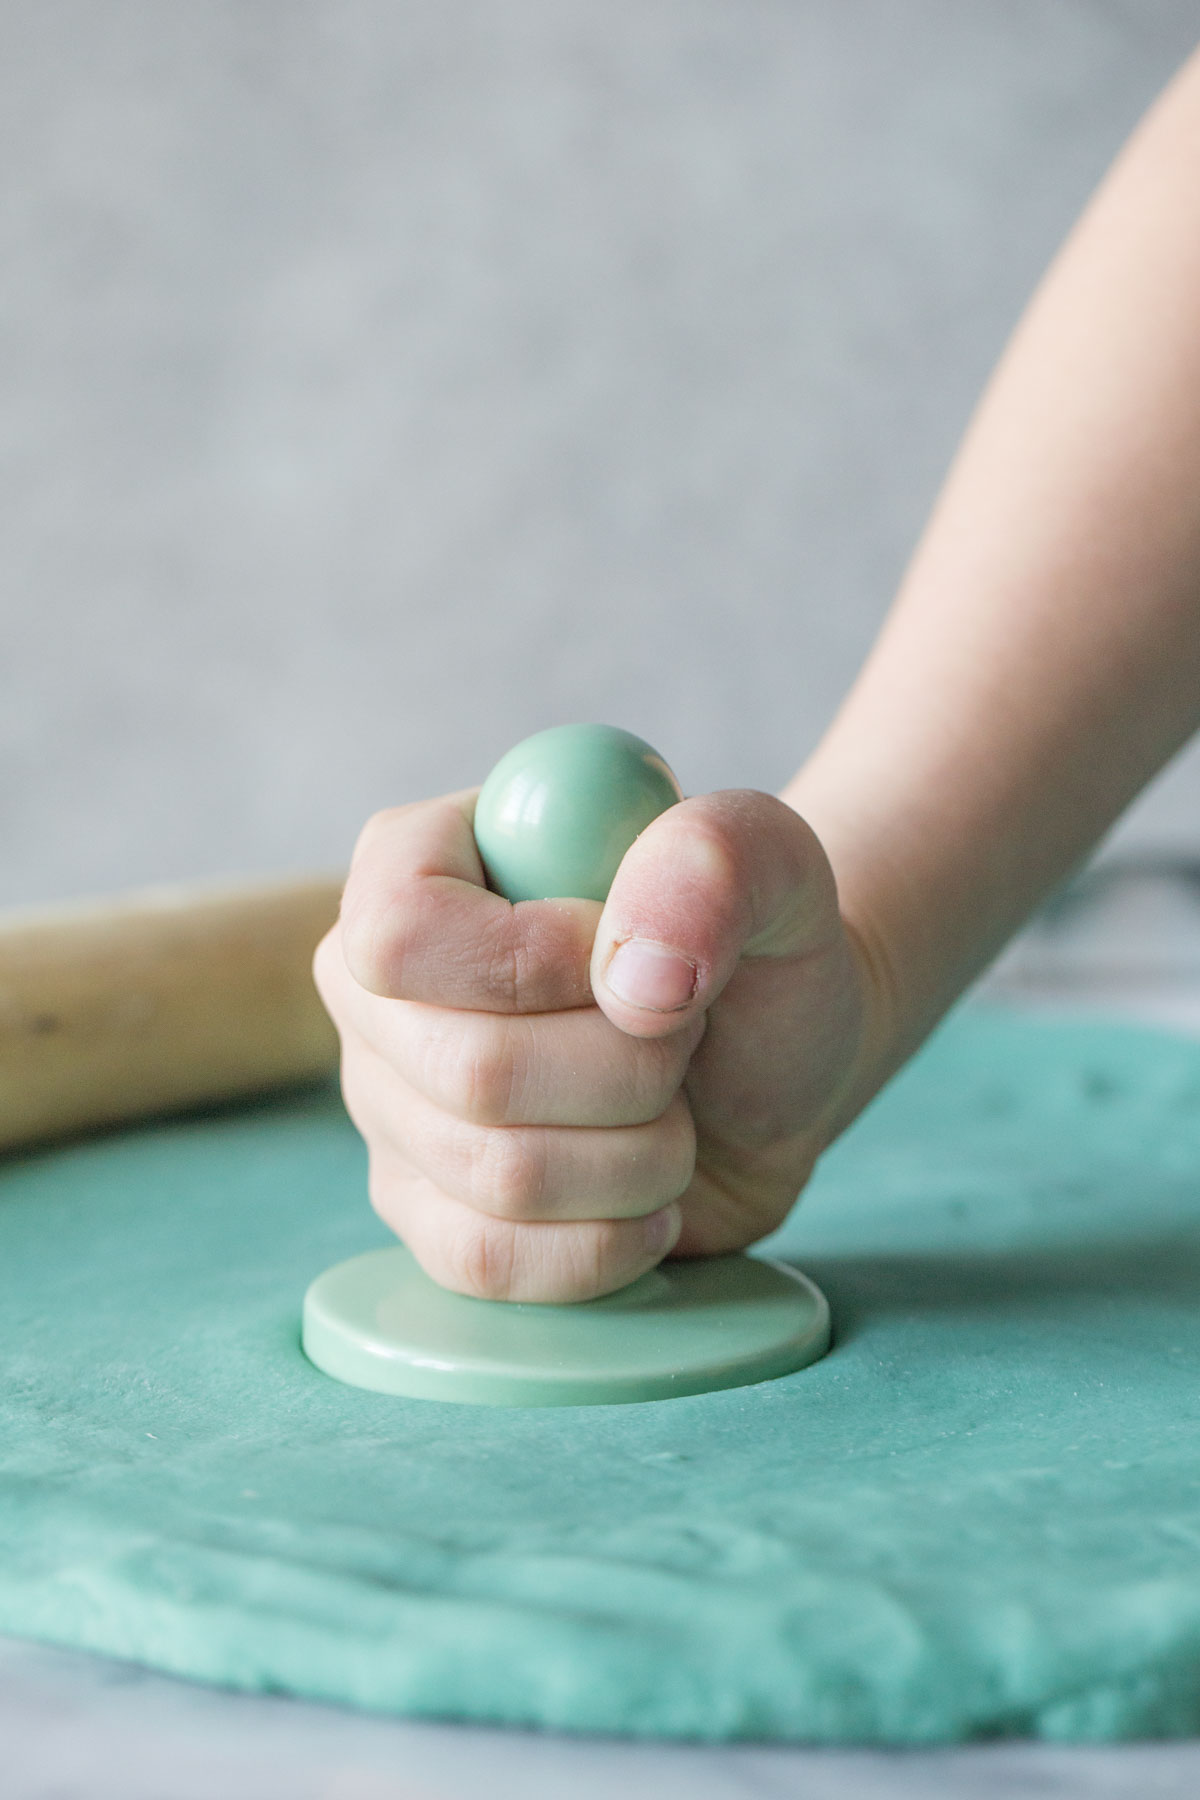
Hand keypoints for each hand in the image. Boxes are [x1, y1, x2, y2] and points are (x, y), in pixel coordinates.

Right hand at [313, 788, 877, 1302]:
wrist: (772, 1056)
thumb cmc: (753, 939)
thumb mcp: (773, 858)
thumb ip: (715, 861)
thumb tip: (633, 980)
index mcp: (414, 857)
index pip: (403, 928)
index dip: (532, 963)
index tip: (634, 971)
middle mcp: (372, 982)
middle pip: (467, 1068)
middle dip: (627, 1072)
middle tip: (684, 1038)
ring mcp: (385, 1103)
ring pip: (493, 1175)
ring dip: (639, 1156)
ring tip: (675, 1111)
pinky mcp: (420, 1207)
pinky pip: (485, 1260)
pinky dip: (605, 1243)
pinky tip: (649, 1198)